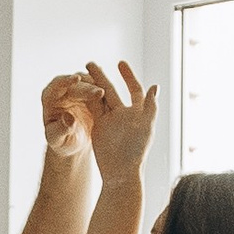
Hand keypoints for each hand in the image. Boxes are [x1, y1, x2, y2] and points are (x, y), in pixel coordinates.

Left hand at [40, 73, 100, 162]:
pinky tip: (113, 95)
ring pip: (90, 83)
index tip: (77, 79)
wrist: (74, 143)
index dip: (66, 80)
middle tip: (101, 93)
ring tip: (108, 94)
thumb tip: (68, 118)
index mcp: (50, 98)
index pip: (57, 85)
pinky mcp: (91, 93)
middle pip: (76, 84)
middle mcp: (63, 90)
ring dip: (100, 87)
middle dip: (88, 88)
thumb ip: (61, 128)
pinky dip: (106, 91)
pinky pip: (100, 88)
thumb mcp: (58, 139)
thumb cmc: (62, 142)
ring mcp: (78, 90)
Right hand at [80, 59, 158, 182]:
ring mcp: (110, 120)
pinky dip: (86, 98)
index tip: (119, 63)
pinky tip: (78, 87)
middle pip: (112, 91)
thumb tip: (155, 86)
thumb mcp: (146, 126)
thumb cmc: (136, 150)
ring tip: (81, 74)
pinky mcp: (99, 126)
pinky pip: (92, 109)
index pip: (134, 89)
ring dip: (92, 85)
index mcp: (138, 112)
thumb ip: (150, 106)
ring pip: (99, 98)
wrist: (120, 170)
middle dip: (102, 77)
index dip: (128, 76)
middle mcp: (124, 114)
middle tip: (90, 63)